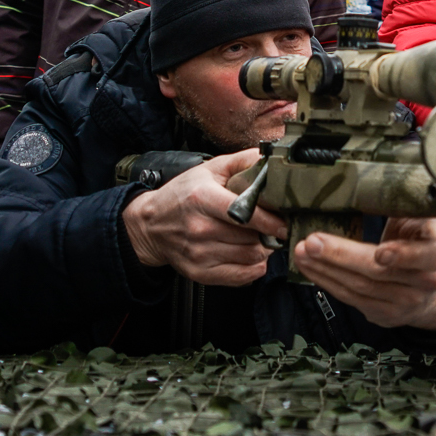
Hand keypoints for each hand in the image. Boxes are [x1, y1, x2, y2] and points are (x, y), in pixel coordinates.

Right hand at [121, 149, 286, 285]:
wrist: (151, 224)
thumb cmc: (182, 194)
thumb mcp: (209, 169)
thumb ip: (242, 161)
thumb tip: (269, 158)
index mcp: (203, 199)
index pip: (245, 214)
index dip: (270, 220)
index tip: (285, 221)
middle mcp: (200, 228)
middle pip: (252, 238)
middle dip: (268, 233)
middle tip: (272, 227)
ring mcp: (199, 253)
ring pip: (250, 257)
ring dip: (262, 249)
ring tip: (259, 238)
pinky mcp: (199, 273)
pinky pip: (241, 277)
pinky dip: (253, 267)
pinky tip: (251, 255)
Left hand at [293, 217, 435, 329]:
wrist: (435, 283)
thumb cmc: (421, 240)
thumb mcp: (421, 218)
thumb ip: (403, 205)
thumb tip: (368, 180)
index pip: (427, 254)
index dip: (403, 255)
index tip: (380, 253)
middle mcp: (425, 280)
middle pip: (379, 272)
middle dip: (341, 256)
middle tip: (313, 242)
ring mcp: (405, 302)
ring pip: (360, 288)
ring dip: (325, 269)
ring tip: (303, 252)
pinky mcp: (385, 314)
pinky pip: (351, 299)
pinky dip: (327, 282)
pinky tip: (312, 268)